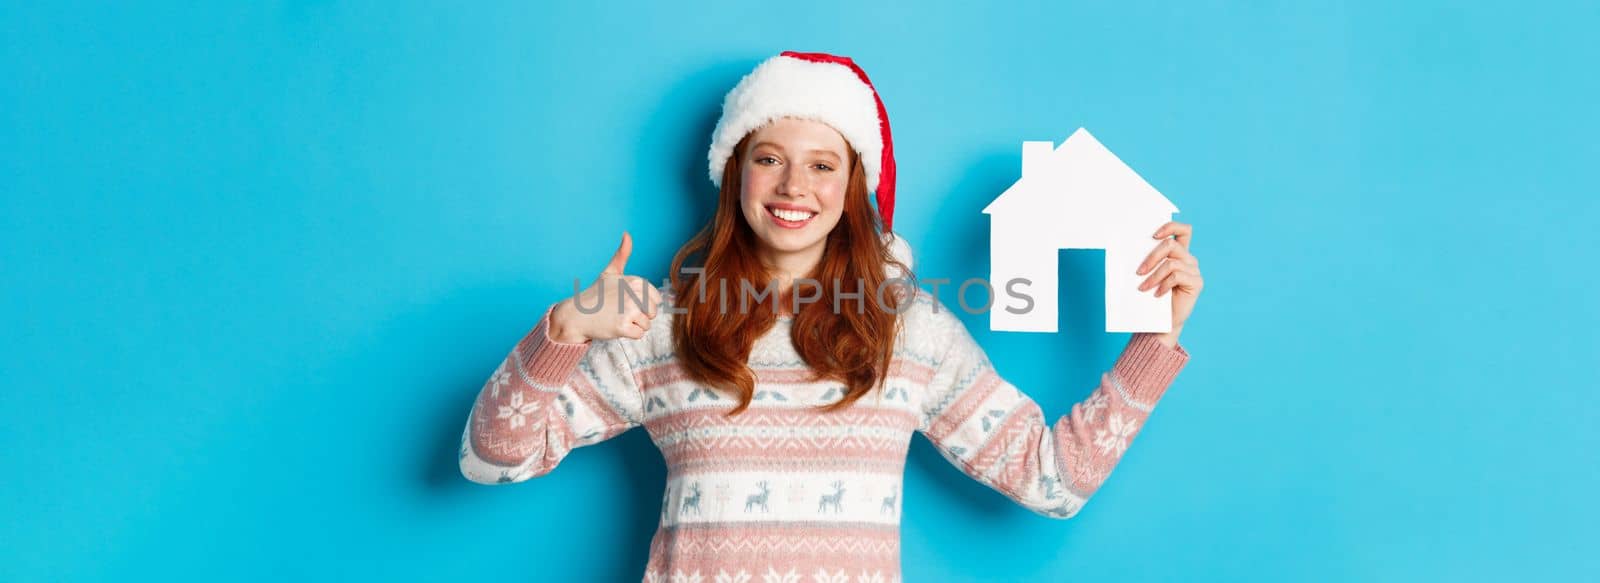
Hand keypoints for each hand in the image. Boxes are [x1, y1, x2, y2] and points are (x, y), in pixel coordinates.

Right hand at [548, 232, 662, 342]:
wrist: (577, 315)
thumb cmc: (596, 295)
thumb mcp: (610, 272)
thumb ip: (622, 255)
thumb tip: (627, 234)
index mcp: (635, 281)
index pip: (656, 298)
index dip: (644, 303)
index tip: (628, 301)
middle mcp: (634, 293)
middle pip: (653, 312)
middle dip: (640, 316)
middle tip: (622, 312)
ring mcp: (628, 310)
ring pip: (647, 324)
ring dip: (634, 326)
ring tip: (618, 318)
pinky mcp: (622, 326)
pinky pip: (639, 335)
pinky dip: (629, 334)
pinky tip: (616, 327)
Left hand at [1135, 222, 1202, 346]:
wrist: (1161, 322)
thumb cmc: (1151, 297)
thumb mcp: (1147, 275)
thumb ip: (1145, 261)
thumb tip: (1126, 249)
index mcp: (1178, 253)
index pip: (1182, 230)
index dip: (1170, 226)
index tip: (1153, 235)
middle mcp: (1188, 259)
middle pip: (1171, 245)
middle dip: (1152, 256)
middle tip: (1138, 271)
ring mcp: (1194, 270)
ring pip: (1171, 263)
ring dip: (1154, 276)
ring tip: (1143, 288)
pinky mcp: (1196, 283)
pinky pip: (1177, 276)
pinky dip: (1163, 285)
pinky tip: (1157, 294)